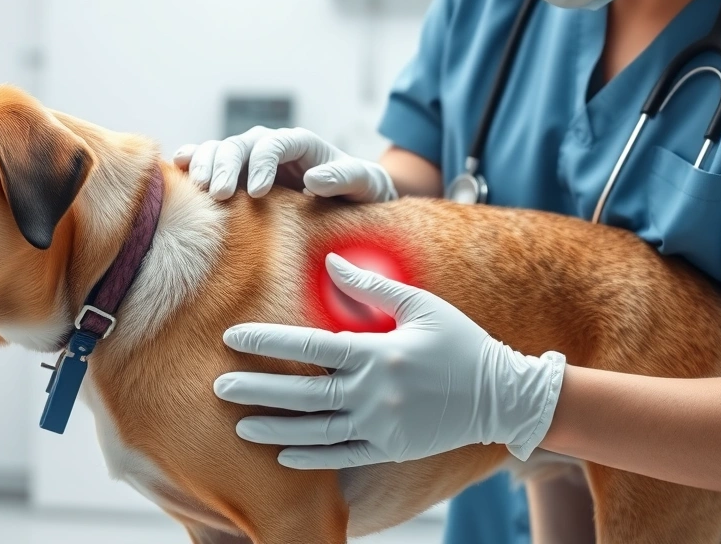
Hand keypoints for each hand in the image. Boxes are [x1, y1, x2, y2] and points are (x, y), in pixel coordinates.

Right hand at [172, 126, 397, 201]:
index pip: (276, 143)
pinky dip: (195, 161)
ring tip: (200, 189)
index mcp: (302, 144)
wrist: (349, 199)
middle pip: (242, 144)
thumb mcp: (363, 184)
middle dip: (228, 165)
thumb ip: (344, 178)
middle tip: (221, 194)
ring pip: (222, 150)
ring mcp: (252, 158)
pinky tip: (179, 167)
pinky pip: (211, 160)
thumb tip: (314, 179)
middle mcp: (272, 146)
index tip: (260, 191)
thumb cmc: (359, 191)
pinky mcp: (238, 173)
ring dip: (207, 165)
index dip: (264, 162)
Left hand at [214, 254, 565, 468]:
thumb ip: (372, 287)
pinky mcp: (390, 447)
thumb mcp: (421, 306)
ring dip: (274, 429)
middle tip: (218, 388)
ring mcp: (381, 425)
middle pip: (302, 394)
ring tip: (240, 427)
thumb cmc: (461, 342)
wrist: (502, 394)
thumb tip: (331, 262)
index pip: (308, 349)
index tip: (231, 338)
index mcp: (378, 353)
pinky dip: (311, 458)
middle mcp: (374, 393)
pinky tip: (282, 455)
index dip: (266, 343)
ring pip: (315, 431)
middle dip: (257, 391)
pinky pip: (342, 457)